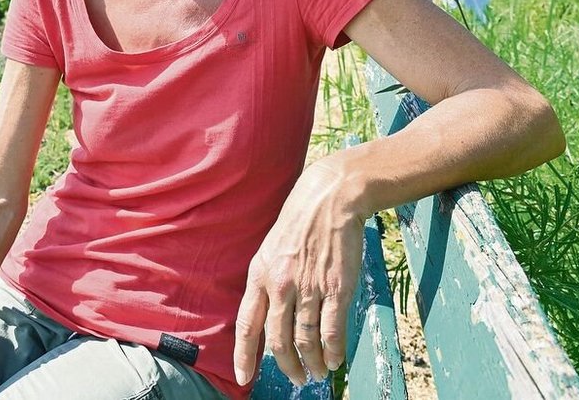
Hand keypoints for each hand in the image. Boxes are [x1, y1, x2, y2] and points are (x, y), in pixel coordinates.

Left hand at [232, 158, 364, 386]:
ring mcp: (308, 288)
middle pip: (278, 340)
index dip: (243, 355)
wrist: (328, 200)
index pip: (247, 325)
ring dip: (312, 362)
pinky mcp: (335, 288)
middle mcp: (280, 285)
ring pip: (306, 340)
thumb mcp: (269, 252)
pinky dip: (333, 350)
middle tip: (297, 377)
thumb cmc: (298, 226)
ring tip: (317, 372)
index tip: (242, 378)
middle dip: (287, 366)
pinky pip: (332, 330)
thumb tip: (266, 317)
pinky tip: (334, 359)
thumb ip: (266, 284)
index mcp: (259, 276)